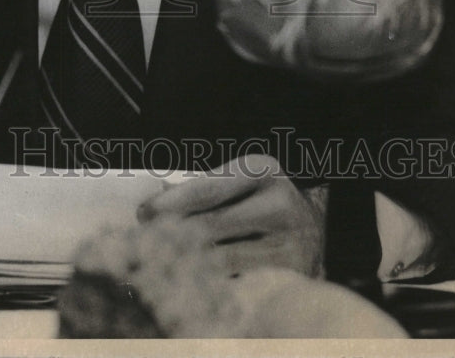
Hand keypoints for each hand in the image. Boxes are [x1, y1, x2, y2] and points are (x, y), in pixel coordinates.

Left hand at [137, 154, 325, 277]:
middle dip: (172, 236)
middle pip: (210, 226)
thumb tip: (154, 205)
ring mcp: (288, 243)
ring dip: (187, 262)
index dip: (170, 203)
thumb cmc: (259, 200)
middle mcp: (279, 204)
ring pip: (221, 259)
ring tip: (163, 262)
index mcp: (261, 170)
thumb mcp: (237, 180)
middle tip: (145, 244)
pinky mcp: (289, 277)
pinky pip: (237, 284)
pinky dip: (211, 283)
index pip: (207, 188)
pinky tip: (194, 280)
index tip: (143, 214)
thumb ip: (200, 188)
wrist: (311, 229)